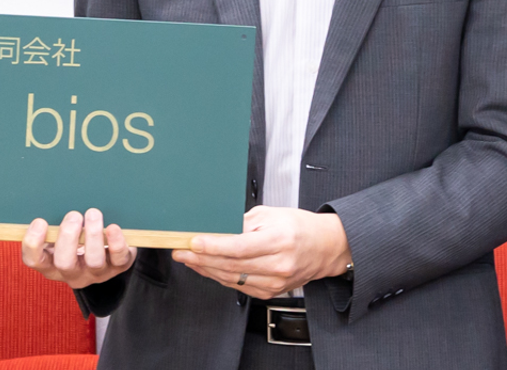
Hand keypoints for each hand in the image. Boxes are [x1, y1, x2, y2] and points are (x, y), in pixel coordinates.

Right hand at [21, 209, 133, 289]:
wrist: (107, 254)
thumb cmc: (76, 239)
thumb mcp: (60, 235)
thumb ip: (52, 225)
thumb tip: (47, 198)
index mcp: (51, 264)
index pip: (34, 260)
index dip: (33, 243)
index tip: (40, 221)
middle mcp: (72, 273)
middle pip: (64, 263)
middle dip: (68, 238)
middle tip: (73, 215)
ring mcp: (95, 273)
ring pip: (93, 261)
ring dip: (93, 236)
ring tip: (93, 214)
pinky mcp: (117, 267)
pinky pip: (118, 259)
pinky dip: (116, 243)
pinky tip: (112, 227)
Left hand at [174, 206, 350, 299]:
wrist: (325, 247)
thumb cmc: (300, 227)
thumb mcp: (272, 215)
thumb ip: (243, 223)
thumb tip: (215, 230)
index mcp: (279, 241)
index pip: (240, 247)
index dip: (213, 246)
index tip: (193, 242)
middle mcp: (278, 265)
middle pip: (232, 265)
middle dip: (201, 258)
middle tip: (181, 250)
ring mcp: (275, 282)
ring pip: (232, 278)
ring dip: (206, 269)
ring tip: (188, 259)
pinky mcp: (271, 292)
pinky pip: (239, 286)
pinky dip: (219, 277)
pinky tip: (206, 268)